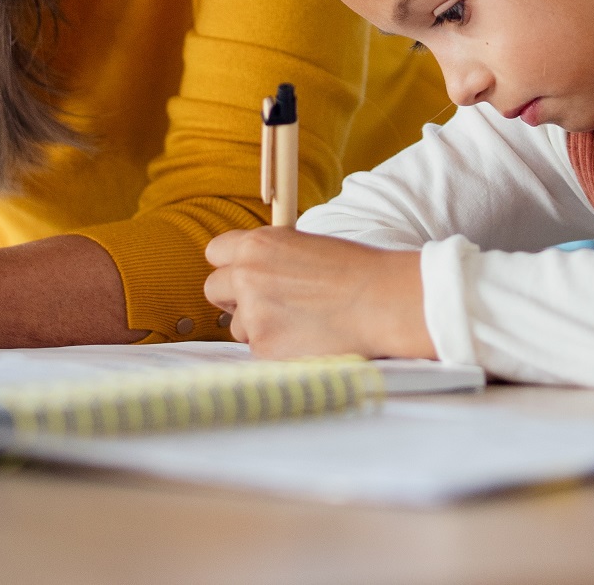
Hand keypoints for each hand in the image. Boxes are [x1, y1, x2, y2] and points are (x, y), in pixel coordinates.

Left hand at [203, 227, 434, 359]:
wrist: (380, 301)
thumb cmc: (353, 271)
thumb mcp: (303, 245)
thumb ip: (269, 257)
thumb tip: (251, 271)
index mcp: (257, 244)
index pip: (215, 252)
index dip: (230, 265)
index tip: (242, 274)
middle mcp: (246, 276)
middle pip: (213, 289)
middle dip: (234, 298)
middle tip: (265, 303)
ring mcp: (253, 313)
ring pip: (237, 325)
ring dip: (258, 326)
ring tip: (298, 321)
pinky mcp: (265, 347)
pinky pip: (258, 350)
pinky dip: (277, 348)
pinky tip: (306, 337)